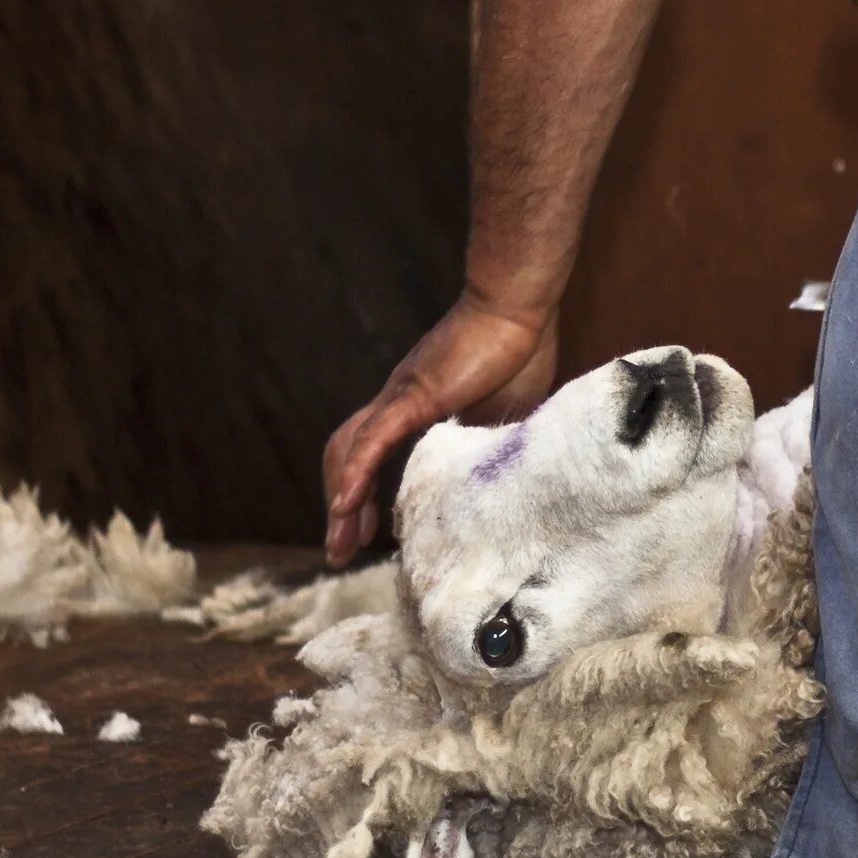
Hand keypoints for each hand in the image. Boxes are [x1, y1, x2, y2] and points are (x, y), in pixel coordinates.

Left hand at [321, 293, 557, 562]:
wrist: (517, 306)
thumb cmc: (517, 350)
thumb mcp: (502, 416)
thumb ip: (485, 446)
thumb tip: (488, 484)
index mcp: (413, 407)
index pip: (370, 453)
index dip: (360, 492)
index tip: (364, 534)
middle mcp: (395, 402)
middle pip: (347, 454)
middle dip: (341, 508)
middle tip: (340, 551)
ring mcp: (400, 397)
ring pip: (351, 451)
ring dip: (341, 500)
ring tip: (339, 542)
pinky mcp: (414, 396)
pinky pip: (374, 441)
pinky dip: (355, 475)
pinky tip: (343, 507)